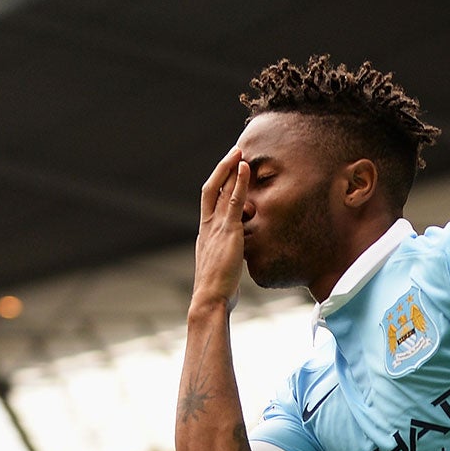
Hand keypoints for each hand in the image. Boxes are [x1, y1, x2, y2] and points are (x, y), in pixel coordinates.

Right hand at [191, 146, 249, 314]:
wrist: (209, 299)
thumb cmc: (217, 292)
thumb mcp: (222, 271)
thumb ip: (228, 259)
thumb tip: (237, 261)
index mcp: (204, 235)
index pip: (209, 204)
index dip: (217, 187)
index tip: (226, 175)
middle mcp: (206, 227)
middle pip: (210, 189)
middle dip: (221, 170)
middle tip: (233, 153)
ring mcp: (215, 227)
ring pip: (220, 189)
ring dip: (230, 168)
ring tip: (239, 151)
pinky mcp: (228, 230)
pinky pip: (234, 199)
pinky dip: (239, 182)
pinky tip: (245, 167)